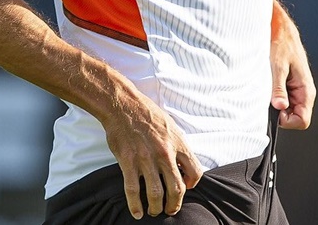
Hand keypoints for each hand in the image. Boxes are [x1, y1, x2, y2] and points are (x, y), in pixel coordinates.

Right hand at [102, 91, 204, 218]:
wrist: (122, 104)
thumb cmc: (146, 113)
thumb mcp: (170, 125)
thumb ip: (177, 144)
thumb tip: (181, 162)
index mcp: (178, 143)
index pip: (195, 172)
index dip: (192, 184)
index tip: (185, 187)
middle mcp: (165, 153)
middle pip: (177, 189)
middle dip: (175, 204)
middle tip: (170, 209)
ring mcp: (146, 158)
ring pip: (156, 193)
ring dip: (156, 207)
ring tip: (154, 211)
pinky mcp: (128, 161)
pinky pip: (133, 189)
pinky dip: (135, 205)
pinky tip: (137, 212)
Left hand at [271, 1, 315, 129]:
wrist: (280, 29)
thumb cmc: (281, 45)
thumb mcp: (277, 66)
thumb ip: (279, 88)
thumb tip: (279, 107)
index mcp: (306, 91)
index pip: (302, 121)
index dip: (287, 121)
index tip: (273, 108)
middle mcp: (304, 93)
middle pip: (294, 118)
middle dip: (280, 113)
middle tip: (267, 97)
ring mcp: (296, 90)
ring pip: (287, 110)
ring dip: (275, 104)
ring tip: (267, 88)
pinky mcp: (289, 86)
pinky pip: (283, 100)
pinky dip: (273, 96)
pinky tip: (266, 85)